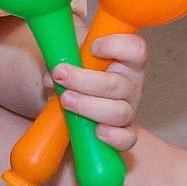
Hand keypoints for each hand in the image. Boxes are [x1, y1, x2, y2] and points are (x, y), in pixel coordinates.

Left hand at [50, 32, 146, 152]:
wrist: (75, 103)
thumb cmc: (79, 73)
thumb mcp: (73, 57)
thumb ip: (62, 56)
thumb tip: (50, 75)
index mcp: (125, 61)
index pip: (136, 49)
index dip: (117, 46)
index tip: (92, 48)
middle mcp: (131, 85)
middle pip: (117, 84)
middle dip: (84, 80)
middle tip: (59, 74)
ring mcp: (128, 110)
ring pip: (118, 112)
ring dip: (88, 106)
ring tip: (65, 100)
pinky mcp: (123, 133)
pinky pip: (127, 139)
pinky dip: (114, 137)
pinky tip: (97, 131)